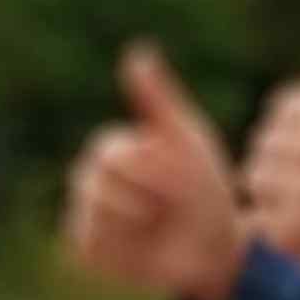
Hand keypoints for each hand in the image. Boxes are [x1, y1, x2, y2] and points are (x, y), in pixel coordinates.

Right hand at [62, 42, 251, 299]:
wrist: (215, 245)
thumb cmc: (203, 188)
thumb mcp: (186, 137)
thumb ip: (158, 99)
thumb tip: (137, 51)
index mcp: (111, 146)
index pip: (113, 151)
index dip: (151, 169)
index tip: (180, 177)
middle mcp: (91, 176)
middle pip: (97, 182)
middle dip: (144, 196)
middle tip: (171, 205)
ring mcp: (85, 212)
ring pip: (95, 214)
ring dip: (137, 223)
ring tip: (159, 225)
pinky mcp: (86, 247)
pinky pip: (92, 244)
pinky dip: (122, 247)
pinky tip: (143, 246)